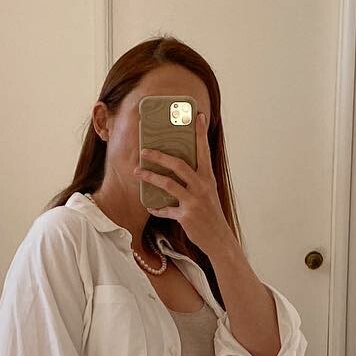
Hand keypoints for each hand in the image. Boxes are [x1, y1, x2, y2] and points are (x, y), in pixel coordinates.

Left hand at [134, 109, 231, 254]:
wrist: (219, 239)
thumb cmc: (211, 214)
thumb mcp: (208, 193)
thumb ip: (197, 179)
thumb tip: (179, 165)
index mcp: (208, 178)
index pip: (203, 151)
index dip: (200, 133)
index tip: (197, 116)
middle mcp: (202, 187)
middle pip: (178, 164)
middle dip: (159, 156)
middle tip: (144, 150)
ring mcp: (194, 202)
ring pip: (168, 184)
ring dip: (150, 176)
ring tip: (137, 171)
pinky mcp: (186, 216)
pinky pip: (166, 210)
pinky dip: (157, 208)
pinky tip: (149, 206)